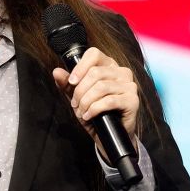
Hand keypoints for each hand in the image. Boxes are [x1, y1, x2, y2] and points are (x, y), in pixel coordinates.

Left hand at [52, 47, 138, 162]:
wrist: (108, 135)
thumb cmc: (96, 113)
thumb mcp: (79, 97)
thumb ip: (68, 84)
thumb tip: (56, 72)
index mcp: (109, 66)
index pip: (94, 54)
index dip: (80, 67)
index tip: (72, 82)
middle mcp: (122, 72)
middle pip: (95, 72)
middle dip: (80, 91)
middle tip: (75, 104)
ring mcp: (129, 86)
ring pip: (101, 87)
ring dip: (86, 101)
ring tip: (82, 111)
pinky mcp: (132, 100)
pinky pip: (109, 101)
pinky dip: (95, 109)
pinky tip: (89, 115)